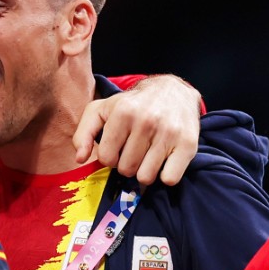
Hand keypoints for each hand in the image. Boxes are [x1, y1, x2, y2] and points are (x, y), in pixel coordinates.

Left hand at [72, 75, 201, 185]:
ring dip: (145, 171)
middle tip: (135, 151)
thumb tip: (80, 158)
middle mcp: (146, 121)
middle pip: (127, 169)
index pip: (107, 158)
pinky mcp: (188, 144)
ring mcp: (169, 133)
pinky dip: (165, 175)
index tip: (119, 148)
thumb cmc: (133, 105)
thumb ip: (84, 133)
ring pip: (146, 177)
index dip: (111, 158)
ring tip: (148, 155)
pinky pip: (169, 179)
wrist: (174, 91)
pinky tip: (164, 160)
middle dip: (128, 164)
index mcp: (122, 112)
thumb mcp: (103, 110)